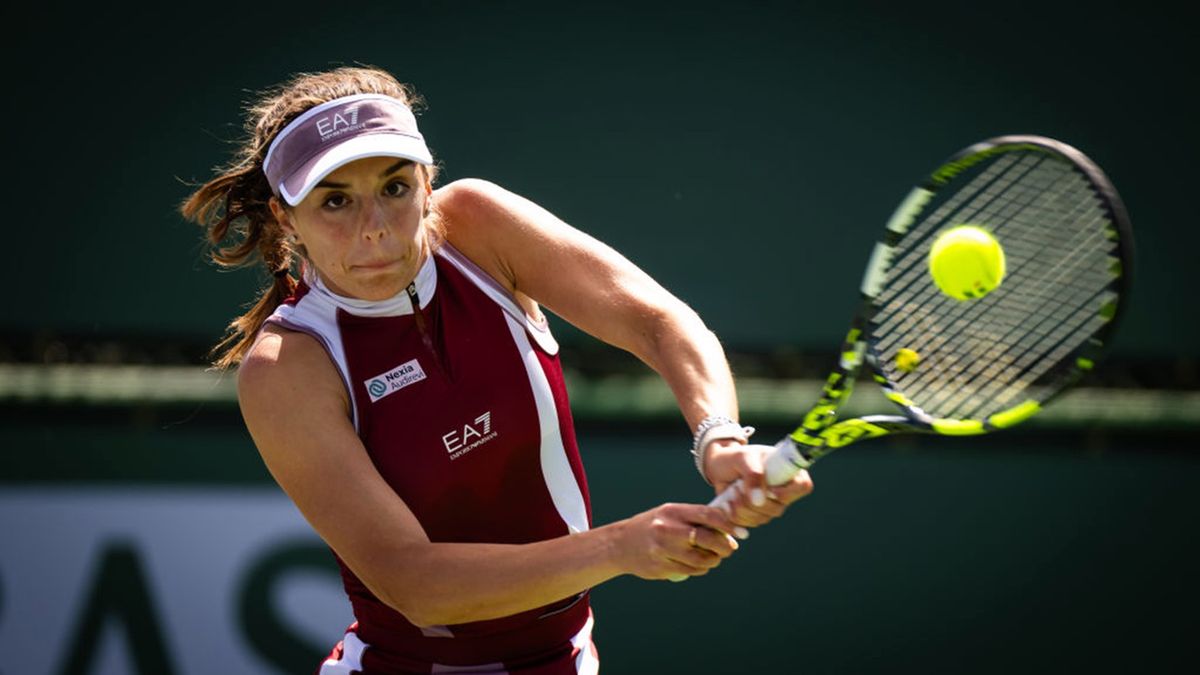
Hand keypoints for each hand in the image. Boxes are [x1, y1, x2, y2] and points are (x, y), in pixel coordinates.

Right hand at [614, 502, 740, 580]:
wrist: (620, 544)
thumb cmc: (652, 526)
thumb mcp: (670, 514)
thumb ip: (695, 519)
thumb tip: (728, 529)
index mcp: (673, 511)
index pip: (708, 515)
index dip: (728, 525)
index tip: (739, 532)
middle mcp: (667, 529)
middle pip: (708, 539)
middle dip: (725, 546)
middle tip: (730, 548)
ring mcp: (663, 550)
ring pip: (701, 559)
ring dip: (714, 560)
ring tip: (715, 558)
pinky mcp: (661, 567)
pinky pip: (690, 571)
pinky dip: (701, 569)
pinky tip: (701, 565)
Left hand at [704, 440, 813, 530]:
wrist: (719, 466)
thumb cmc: (735, 457)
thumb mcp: (743, 457)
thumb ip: (753, 474)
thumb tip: (759, 502)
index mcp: (788, 471)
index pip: (803, 486)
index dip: (786, 492)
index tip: (768, 489)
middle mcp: (784, 491)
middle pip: (777, 508)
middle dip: (752, 500)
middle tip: (738, 485)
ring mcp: (771, 505)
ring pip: (761, 519)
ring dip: (740, 507)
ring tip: (731, 490)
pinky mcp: (756, 515)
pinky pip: (748, 524)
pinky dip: (734, 516)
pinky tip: (727, 503)